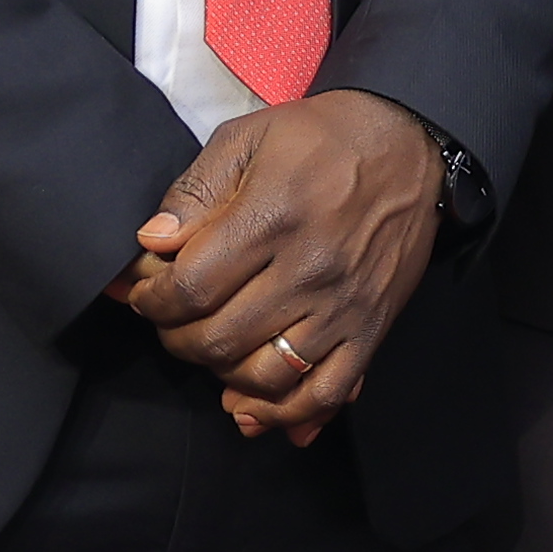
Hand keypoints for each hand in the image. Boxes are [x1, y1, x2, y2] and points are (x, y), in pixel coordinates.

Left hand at [108, 92, 445, 444]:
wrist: (408, 144)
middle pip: (218, 338)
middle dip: (176, 338)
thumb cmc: (322, 138)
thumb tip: (152, 242)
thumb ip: (195, 191)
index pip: (189, 288)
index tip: (144, 292)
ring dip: (221, 374)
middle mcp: (307, 270)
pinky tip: (253, 407)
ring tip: (210, 350)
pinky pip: (327, 393)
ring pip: (265, 376)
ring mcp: (342, 306)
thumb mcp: (247, 137)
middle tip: (171, 320)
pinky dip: (285, 414)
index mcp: (271, 218)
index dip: (152, 300)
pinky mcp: (370, 328)